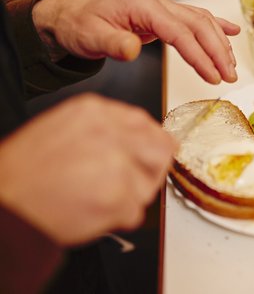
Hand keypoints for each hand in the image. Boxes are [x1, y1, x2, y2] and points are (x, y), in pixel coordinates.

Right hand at [0, 94, 176, 245]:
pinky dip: (116, 219)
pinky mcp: (117, 195)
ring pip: (149, 185)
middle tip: (129, 185)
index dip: (149, 146)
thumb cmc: (25, 173)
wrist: (3, 203)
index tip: (144, 159)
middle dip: (150, 172)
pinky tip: (90, 211)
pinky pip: (135, 213)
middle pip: (161, 151)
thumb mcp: (63, 129)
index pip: (147, 124)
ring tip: (99, 198)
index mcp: (95, 111)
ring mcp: (116, 163)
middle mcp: (110, 132)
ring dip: (131, 198)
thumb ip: (105, 131)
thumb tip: (138, 143)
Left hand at [32, 0, 239, 83]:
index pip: (180, 32)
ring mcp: (164, 6)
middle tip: (230, 76)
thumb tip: (133, 50)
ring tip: (231, 66)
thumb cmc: (81, 25)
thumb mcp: (91, 37)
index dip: (199, 55)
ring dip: (220, 43)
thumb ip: (114, 44)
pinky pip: (197, 17)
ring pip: (202, 21)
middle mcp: (159, 2)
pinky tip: (233, 32)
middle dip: (218, 51)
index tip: (213, 76)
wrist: (72, 15)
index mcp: (144, 6)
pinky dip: (217, 26)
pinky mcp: (166, 14)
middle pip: (199, 24)